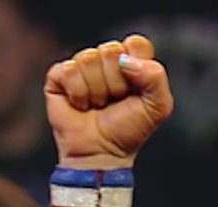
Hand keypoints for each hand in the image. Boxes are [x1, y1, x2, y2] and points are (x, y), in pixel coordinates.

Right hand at [44, 35, 173, 169]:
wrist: (101, 152)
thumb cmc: (128, 130)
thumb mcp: (158, 107)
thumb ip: (156, 77)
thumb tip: (125, 60)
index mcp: (131, 62)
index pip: (136, 43)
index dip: (137, 66)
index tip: (135, 89)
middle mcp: (105, 61)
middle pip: (111, 49)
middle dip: (116, 82)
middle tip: (114, 101)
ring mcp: (81, 66)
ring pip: (89, 58)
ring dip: (97, 90)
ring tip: (97, 105)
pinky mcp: (59, 75)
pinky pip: (69, 69)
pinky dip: (78, 93)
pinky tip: (80, 105)